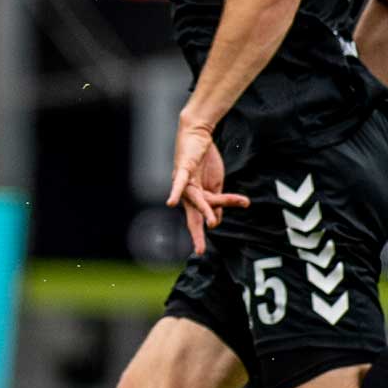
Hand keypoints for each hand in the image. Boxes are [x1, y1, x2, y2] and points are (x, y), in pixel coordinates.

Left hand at [168, 117, 248, 256]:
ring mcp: (184, 181)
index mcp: (196, 197)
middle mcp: (187, 193)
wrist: (199, 135)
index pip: (197, 219)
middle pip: (194, 214)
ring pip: (195, 200)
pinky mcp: (184, 169)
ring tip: (212, 223)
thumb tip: (216, 220)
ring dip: (204, 211)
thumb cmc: (205, 161)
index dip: (198, 235)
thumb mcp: (215, 185)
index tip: (200, 252)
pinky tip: (170, 203)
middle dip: (196, 232)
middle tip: (200, 250)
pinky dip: (175, 192)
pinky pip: (179, 182)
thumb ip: (217, 202)